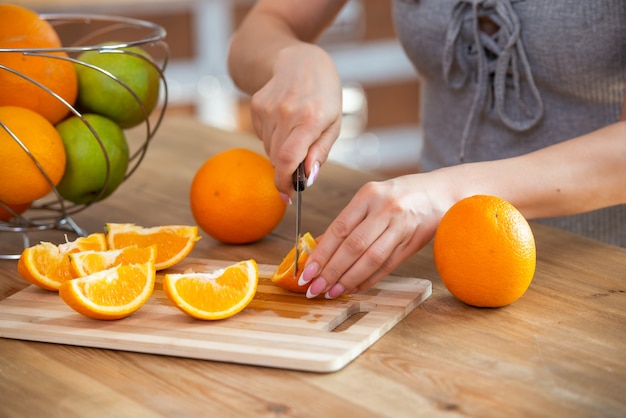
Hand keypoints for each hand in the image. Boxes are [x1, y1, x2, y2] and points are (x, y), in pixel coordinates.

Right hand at [250, 43, 342, 196]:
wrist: (301, 61)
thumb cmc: (324, 95)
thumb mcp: (334, 124)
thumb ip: (320, 153)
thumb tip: (307, 178)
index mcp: (310, 119)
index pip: (288, 160)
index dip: (285, 183)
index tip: (288, 196)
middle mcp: (286, 113)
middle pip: (277, 159)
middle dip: (287, 170)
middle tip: (300, 166)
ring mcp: (268, 109)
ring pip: (269, 150)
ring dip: (281, 152)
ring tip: (296, 133)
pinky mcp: (256, 106)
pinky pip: (262, 137)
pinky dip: (273, 138)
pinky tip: (284, 121)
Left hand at [299, 173, 451, 298]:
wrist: (442, 193)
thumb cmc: (400, 195)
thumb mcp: (371, 198)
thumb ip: (347, 222)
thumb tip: (318, 247)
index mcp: (369, 195)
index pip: (339, 229)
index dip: (321, 253)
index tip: (306, 272)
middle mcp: (385, 209)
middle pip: (354, 246)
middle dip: (331, 271)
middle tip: (314, 288)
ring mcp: (401, 226)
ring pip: (371, 259)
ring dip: (349, 279)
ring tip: (332, 292)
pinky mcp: (413, 242)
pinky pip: (387, 266)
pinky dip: (368, 280)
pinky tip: (354, 288)